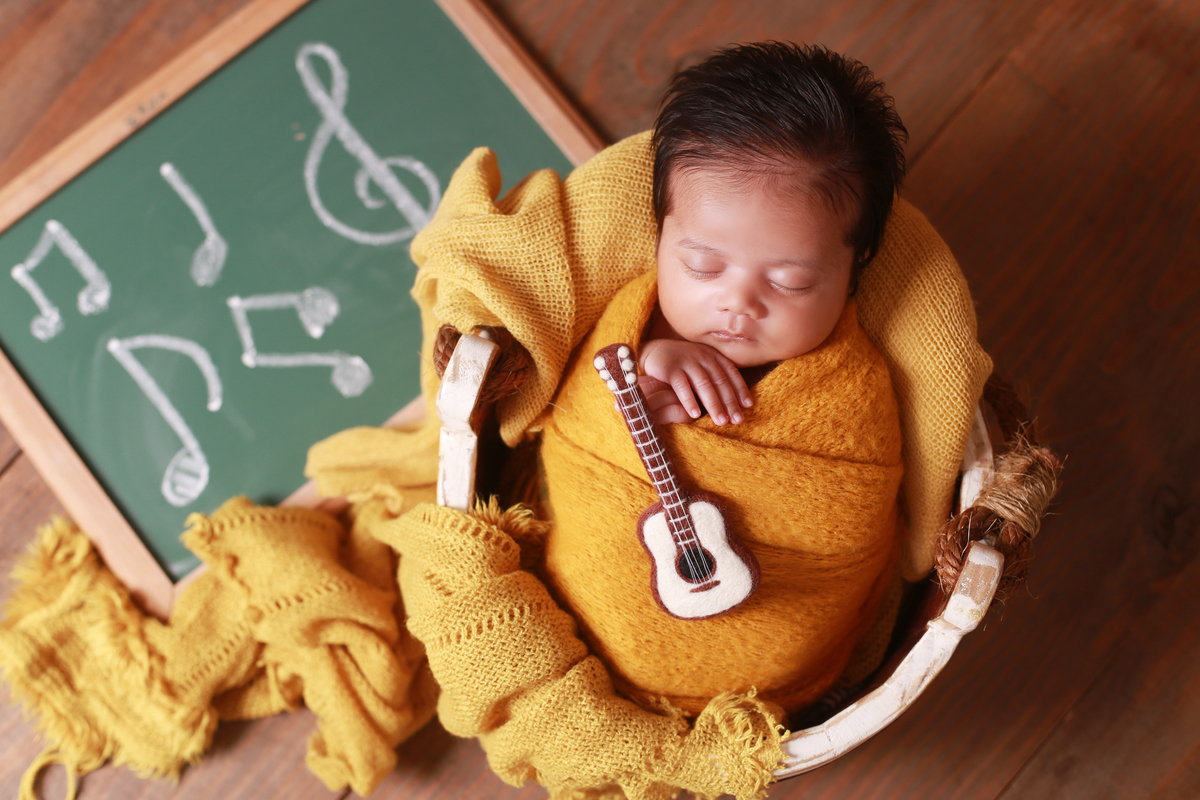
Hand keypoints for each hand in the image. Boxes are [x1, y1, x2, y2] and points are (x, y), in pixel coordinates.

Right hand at [637, 339, 752, 425]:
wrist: (654, 351)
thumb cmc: (683, 364)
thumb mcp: (702, 364)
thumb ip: (715, 376)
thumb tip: (735, 403)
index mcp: (713, 356)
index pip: (731, 373)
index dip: (740, 389)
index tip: (748, 406)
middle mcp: (702, 356)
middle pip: (720, 381)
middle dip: (730, 402)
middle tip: (737, 420)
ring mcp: (686, 361)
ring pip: (704, 385)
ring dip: (714, 404)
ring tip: (721, 421)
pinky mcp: (670, 368)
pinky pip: (681, 386)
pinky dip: (689, 400)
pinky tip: (695, 415)